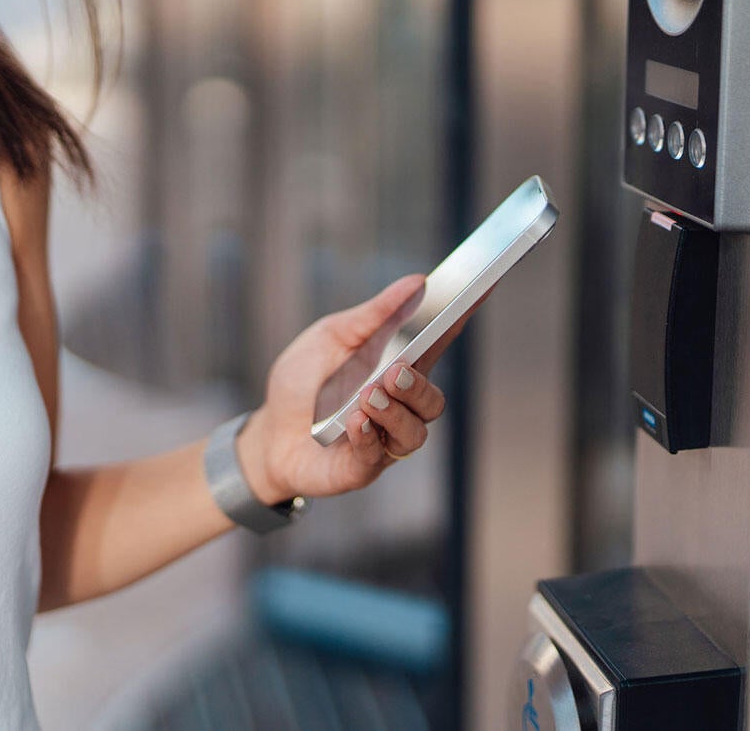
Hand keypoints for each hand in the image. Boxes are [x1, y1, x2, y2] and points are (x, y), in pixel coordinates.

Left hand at [233, 274, 481, 503]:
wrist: (267, 433)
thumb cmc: (304, 382)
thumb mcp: (332, 337)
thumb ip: (373, 315)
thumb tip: (416, 282)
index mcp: (397, 364)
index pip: (438, 341)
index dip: (462, 315)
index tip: (482, 286)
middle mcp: (399, 404)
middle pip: (433, 399)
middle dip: (419, 385)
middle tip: (395, 372)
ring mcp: (384, 438)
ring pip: (414, 431)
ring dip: (394, 413)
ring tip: (367, 397)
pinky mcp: (362, 467)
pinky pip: (377, 456)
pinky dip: (367, 437)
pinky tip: (353, 423)